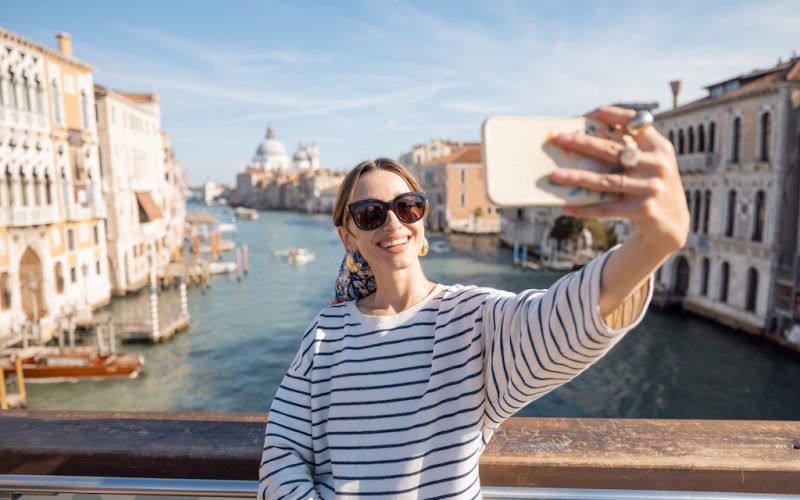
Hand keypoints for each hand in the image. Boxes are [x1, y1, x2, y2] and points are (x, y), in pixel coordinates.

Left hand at [548, 106, 689, 256]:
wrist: (674, 224)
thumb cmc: (651, 186)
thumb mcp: (649, 164)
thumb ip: (629, 149)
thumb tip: (591, 135)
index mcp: (659, 147)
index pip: (634, 122)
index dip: (610, 115)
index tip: (586, 115)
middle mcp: (657, 164)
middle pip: (612, 150)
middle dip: (582, 142)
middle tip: (559, 138)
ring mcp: (651, 188)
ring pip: (605, 180)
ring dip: (577, 177)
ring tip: (554, 174)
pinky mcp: (643, 210)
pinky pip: (607, 208)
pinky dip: (584, 208)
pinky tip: (565, 207)